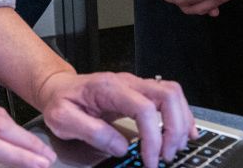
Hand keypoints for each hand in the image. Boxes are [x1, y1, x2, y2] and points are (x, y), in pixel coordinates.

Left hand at [35, 70, 195, 165]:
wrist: (58, 87)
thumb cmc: (60, 101)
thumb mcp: (63, 119)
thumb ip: (91, 132)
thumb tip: (120, 147)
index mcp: (108, 88)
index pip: (143, 108)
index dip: (152, 136)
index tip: (150, 160)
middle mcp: (127, 82)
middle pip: (167, 95)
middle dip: (173, 129)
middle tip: (166, 156)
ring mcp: (136, 85)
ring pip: (173, 93)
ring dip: (180, 122)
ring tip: (174, 149)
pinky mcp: (141, 92)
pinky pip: (169, 97)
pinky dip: (181, 115)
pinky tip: (184, 132)